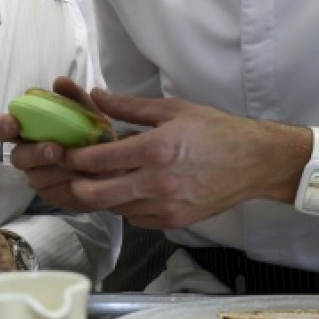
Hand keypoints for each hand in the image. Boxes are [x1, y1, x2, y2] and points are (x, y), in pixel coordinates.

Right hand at [0, 77, 111, 212]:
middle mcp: (27, 153)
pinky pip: (52, 193)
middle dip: (35, 153)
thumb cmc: (94, 134)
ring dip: (57, 170)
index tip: (13, 124)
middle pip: (16, 157)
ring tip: (80, 165)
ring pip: (35, 177)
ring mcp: (37, 176)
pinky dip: (68, 185)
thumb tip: (59, 81)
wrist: (118, 165)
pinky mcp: (50, 195)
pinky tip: (84, 179)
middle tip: (56, 150)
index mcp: (28, 129)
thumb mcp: (89, 113)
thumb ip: (74, 98)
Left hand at [0, 79, 301, 229]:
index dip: (73, 158)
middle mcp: (158, 183)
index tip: (62, 153)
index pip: (98, 160)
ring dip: (102, 196)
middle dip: (76, 185)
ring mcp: (167, 206)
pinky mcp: (175, 222)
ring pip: (115, 208)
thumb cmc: (216, 130)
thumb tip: (95, 96)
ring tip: (97, 180)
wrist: (256, 162)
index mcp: (155, 150)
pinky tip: (130, 190)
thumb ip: (129, 107)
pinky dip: (127, 206)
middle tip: (70, 174)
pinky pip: (137, 218)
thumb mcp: (172, 110)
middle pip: (97, 194)